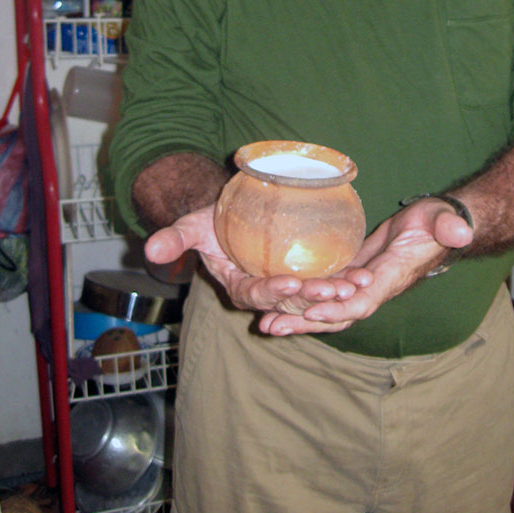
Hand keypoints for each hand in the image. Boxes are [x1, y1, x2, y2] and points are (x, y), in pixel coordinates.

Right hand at [143, 206, 357, 313]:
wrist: (236, 212)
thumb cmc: (214, 219)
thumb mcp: (193, 225)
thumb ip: (175, 239)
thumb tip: (149, 250)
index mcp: (240, 287)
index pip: (254, 295)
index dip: (270, 292)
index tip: (287, 283)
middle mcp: (267, 292)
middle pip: (290, 300)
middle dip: (311, 297)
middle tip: (332, 289)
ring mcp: (290, 285)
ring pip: (313, 295)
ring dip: (334, 293)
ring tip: (355, 286)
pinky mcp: (308, 274)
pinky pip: (328, 280)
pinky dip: (345, 279)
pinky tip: (364, 277)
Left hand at [258, 197, 473, 335]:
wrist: (436, 226)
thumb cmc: (439, 221)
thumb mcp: (442, 219)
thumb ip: (448, 226)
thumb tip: (459, 231)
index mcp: (392, 278)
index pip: (364, 301)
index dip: (339, 309)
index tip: (313, 312)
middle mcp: (374, 289)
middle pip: (336, 314)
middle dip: (304, 322)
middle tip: (269, 326)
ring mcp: (361, 284)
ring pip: (326, 307)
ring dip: (296, 316)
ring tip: (264, 323)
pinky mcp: (352, 274)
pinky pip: (325, 293)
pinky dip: (302, 299)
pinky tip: (277, 301)